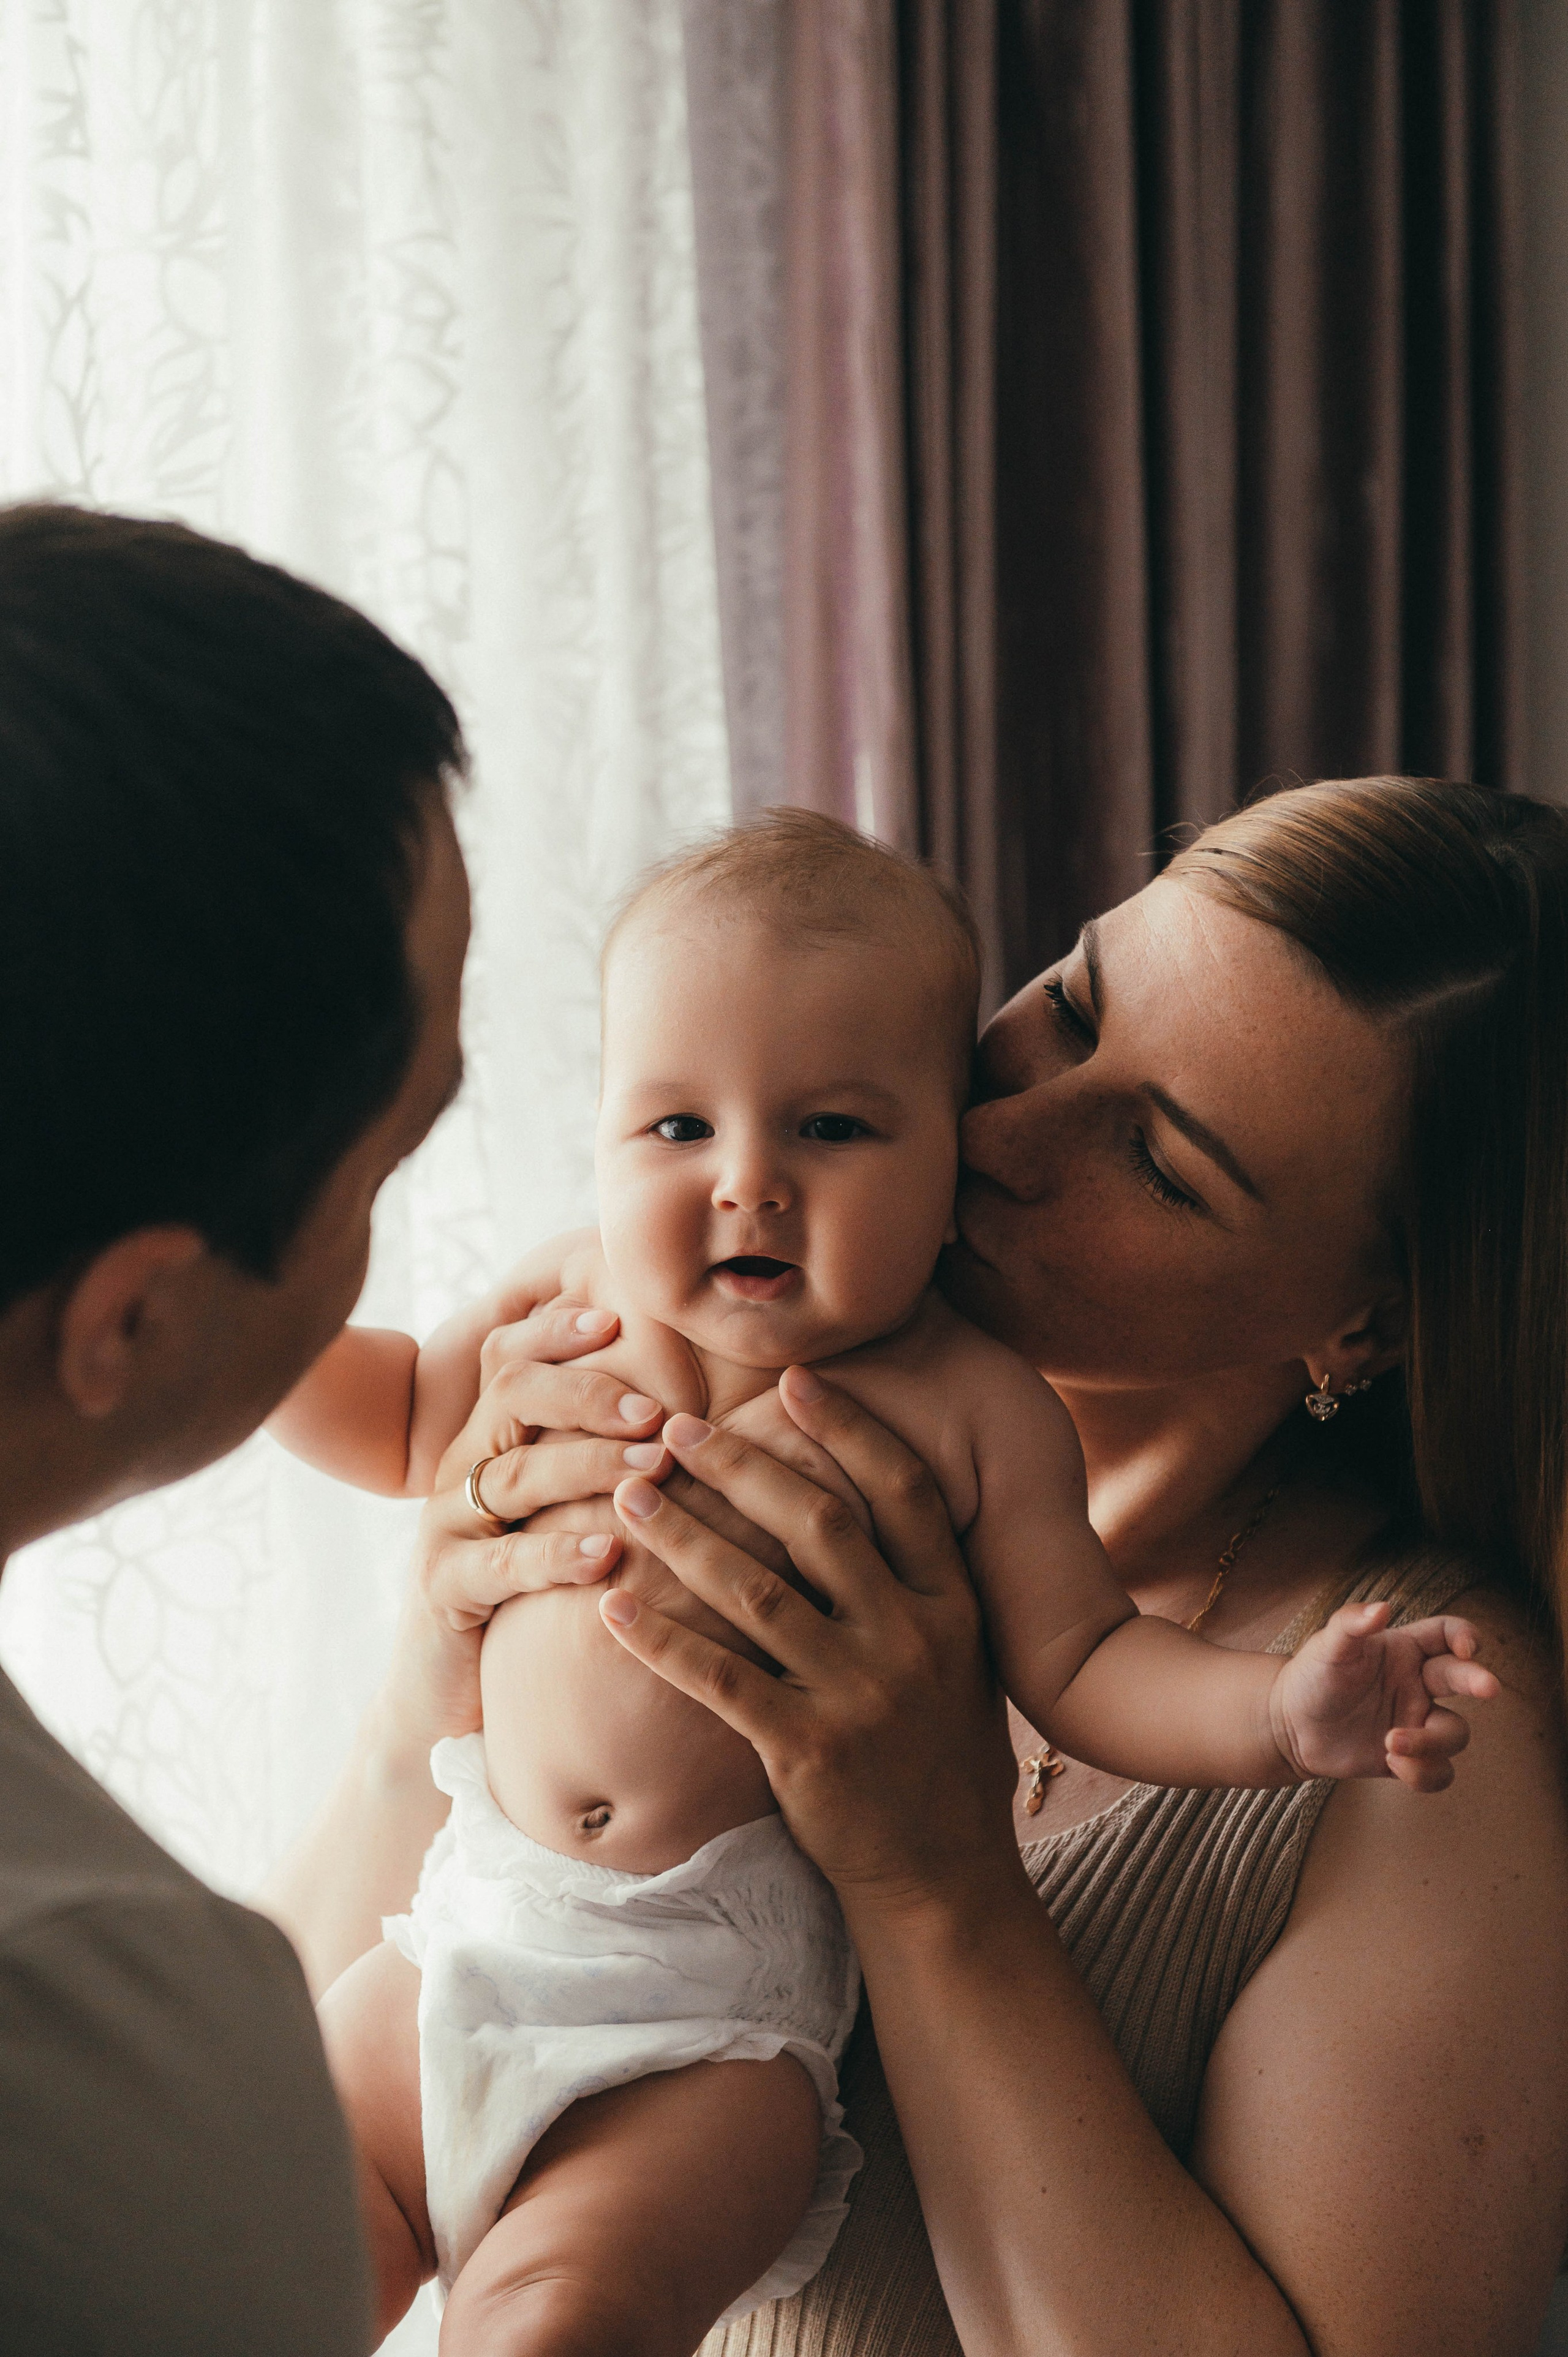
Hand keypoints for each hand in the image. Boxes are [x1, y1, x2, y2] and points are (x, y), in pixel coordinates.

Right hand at [377, 1295, 665, 1761]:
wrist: (446, 1685)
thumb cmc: (530, 1585)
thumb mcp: (560, 1509)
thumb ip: (601, 1455)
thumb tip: (697, 1407)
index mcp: (492, 1436)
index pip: (512, 1355)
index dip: (559, 1330)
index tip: (618, 1320)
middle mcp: (463, 1467)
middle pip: (512, 1395)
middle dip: (589, 1393)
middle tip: (657, 1411)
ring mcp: (446, 1526)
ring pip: (513, 1474)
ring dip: (589, 1465)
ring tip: (652, 1469)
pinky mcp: (442, 1589)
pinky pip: (497, 1563)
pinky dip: (556, 1555)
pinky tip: (608, 1555)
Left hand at [594, 1366, 1025, 1922]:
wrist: (946, 1880)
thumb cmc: (944, 1763)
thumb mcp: (964, 1661)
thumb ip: (925, 1588)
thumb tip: (875, 1500)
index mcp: (956, 1607)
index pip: (905, 1492)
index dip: (849, 1430)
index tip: (794, 1382)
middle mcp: (913, 1639)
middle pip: (819, 1523)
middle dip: (742, 1466)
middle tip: (676, 1429)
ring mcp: (861, 1694)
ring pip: (755, 1591)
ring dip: (684, 1535)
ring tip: (628, 1493)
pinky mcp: (807, 1749)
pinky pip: (717, 1679)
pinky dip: (660, 1638)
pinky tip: (612, 1604)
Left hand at [1269, 1600, 1501, 1791]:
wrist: (1289, 1726)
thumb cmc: (1311, 1676)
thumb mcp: (1327, 1646)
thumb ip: (1351, 1623)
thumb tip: (1382, 1607)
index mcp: (1405, 1650)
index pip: (1447, 1634)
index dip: (1465, 1636)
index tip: (1467, 1648)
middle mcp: (1418, 1684)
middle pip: (1464, 1679)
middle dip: (1479, 1681)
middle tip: (1489, 1688)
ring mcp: (1417, 1722)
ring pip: (1455, 1734)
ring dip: (1432, 1742)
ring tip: (1390, 1742)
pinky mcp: (1409, 1758)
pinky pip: (1439, 1771)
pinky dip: (1423, 1772)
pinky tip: (1391, 1763)